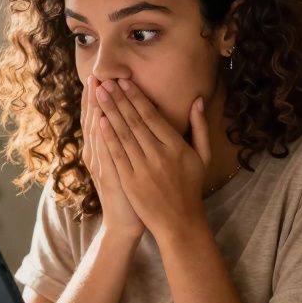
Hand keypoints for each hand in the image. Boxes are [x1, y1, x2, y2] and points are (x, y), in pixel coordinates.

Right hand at [82, 76, 143, 240]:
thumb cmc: (131, 193)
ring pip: (96, 131)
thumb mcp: (123, 165)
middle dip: (95, 97)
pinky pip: (104, 149)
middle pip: (93, 119)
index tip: (100, 76)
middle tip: (95, 74)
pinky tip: (101, 117)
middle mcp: (96, 154)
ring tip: (96, 87)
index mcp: (101, 149)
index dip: (97, 98)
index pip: (97, 117)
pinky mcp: (108, 175)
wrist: (124, 223)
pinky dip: (102, 133)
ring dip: (96, 108)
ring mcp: (100, 164)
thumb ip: (124, 143)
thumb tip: (125, 121)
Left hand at [94, 78, 210, 241]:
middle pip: (135, 121)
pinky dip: (108, 136)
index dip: (136, 97)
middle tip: (105, 80)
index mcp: (176, 147)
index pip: (152, 116)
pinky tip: (100, 120)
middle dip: (118, 99)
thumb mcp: (203, 156)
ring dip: (109, 112)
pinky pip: (117, 154)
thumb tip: (197, 99)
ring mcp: (143, 169)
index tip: (124, 81)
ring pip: (123, 134)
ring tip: (98, 94)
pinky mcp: (130, 181)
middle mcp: (159, 155)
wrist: (179, 222)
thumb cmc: (191, 187)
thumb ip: (200, 127)